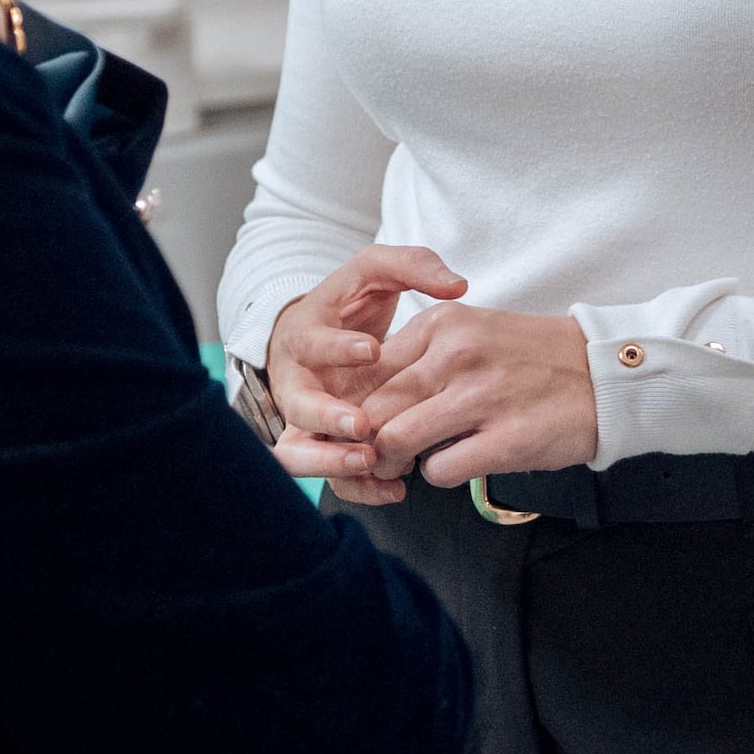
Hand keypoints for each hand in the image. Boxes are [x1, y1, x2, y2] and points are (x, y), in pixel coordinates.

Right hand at [266, 244, 468, 503]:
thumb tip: (456, 283)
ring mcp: (305, 420)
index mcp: (305, 335)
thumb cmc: (350, 304)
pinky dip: (358, 485)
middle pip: (298, 406)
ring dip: (333, 461)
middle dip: (328, 417)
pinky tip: (394, 487)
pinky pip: (330, 476)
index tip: (372, 350)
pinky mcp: (321, 448)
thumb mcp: (374, 273)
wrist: (322, 335)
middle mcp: (296, 381)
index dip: (338, 348)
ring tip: (373, 461)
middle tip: (363, 425)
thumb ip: (413, 266)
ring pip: (301, 451)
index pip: (311, 342)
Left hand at [359, 304, 599, 488]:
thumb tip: (367, 397)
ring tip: (409, 464)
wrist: (603, 375)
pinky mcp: (505, 440)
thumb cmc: (533, 358)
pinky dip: (438, 475)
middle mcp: (456, 354)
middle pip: (374, 408)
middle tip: (381, 453)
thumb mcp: (474, 333)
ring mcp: (480, 398)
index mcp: (444, 323)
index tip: (368, 422)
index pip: (369, 369)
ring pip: (396, 440)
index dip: (358, 404)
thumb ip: (423, 356)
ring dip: (394, 462)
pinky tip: (457, 463)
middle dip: (367, 441)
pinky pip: (439, 471)